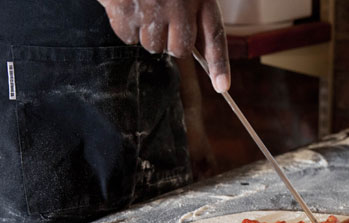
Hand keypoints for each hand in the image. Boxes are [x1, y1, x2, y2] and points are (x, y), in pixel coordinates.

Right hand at [98, 0, 230, 91]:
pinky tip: (127, 7)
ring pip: (152, 46)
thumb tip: (187, 48)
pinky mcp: (125, 8)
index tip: (223, 87)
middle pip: (179, 49)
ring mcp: (152, 7)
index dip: (219, 64)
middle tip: (162, 22)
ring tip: (144, 7)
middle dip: (170, 43)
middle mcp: (179, 3)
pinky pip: (128, 37)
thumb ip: (193, 14)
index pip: (213, 35)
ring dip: (146, 34)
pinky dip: (125, 28)